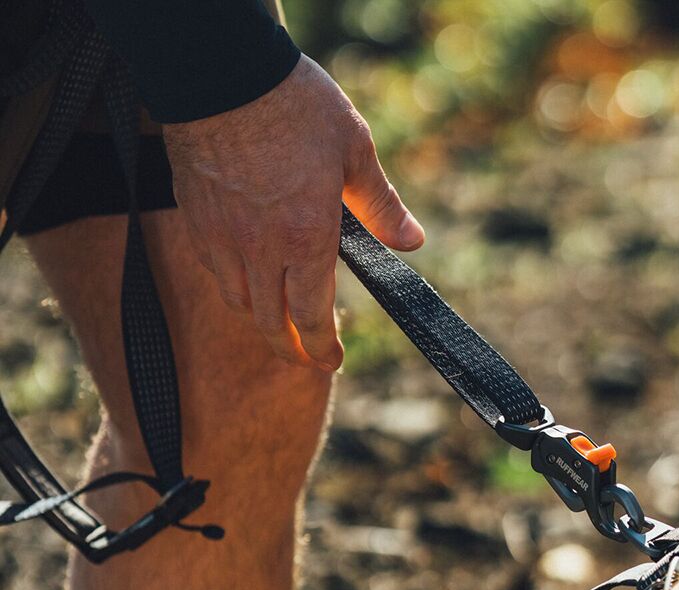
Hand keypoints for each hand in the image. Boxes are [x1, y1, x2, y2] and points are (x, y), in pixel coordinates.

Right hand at [162, 55, 422, 370]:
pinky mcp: (195, 215)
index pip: (311, 319)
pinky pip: (214, 268)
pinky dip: (233, 283)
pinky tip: (246, 276)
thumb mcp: (354, 150)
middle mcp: (260, 248)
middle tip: (307, 356)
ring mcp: (222, 235)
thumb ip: (381, 204)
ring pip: (238, 300)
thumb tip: (411, 241)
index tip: (332, 360)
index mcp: (306, 239)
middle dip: (291, 349)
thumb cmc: (295, 105)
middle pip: (270, 323)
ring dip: (260, 319)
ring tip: (278, 322)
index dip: (322, 350)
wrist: (220, 69)